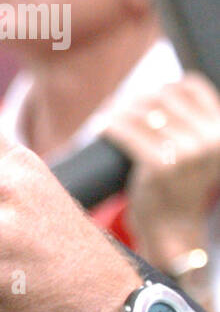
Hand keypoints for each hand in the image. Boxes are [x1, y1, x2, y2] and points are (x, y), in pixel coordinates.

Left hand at [101, 73, 219, 269]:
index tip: (148, 98)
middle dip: (138, 99)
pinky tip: (102, 127)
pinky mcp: (160, 165)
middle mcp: (212, 140)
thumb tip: (162, 88)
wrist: (174, 225)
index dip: (165, 87)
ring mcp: (188, 153)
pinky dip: (111, 126)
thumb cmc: (182, 182)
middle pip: (163, 96)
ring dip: (120, 110)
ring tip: (110, 115)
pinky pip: (128, 132)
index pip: (191, 86)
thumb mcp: (201, 148)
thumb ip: (194, 120)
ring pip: (143, 112)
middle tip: (120, 107)